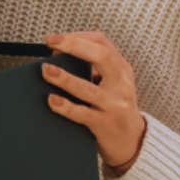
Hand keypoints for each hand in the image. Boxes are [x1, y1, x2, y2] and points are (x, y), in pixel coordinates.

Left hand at [42, 31, 146, 170]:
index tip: (55, 38)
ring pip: (89, 88)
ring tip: (47, 70)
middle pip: (102, 57)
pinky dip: (65, 106)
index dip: (78, 37)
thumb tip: (57, 54)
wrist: (133, 142)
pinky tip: (52, 100)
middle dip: (75, 46)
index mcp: (121, 69)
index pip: (102, 42)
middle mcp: (121, 84)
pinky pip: (83, 114)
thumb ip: (93, 67)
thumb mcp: (112, 82)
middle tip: (53, 42)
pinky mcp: (105, 124)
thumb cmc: (115, 107)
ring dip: (65, 78)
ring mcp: (115, 105)